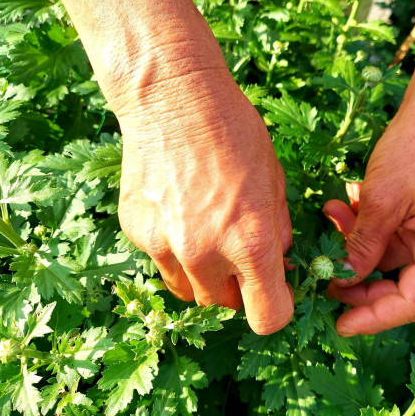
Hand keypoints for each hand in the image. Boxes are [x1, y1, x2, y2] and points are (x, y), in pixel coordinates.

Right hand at [116, 67, 293, 334]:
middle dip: (237, 291)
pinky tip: (179, 211)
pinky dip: (175, 251)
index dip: (276, 308)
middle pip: (223, 308)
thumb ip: (277, 231)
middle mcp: (204, 254)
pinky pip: (162, 261)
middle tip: (240, 259)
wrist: (172, 98)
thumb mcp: (274, 180)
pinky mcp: (136, 233)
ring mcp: (164, 246)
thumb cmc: (235, 132)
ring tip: (207, 235)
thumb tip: (278, 262)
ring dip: (204, 277)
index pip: (268, 317)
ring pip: (188, 291)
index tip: (275, 291)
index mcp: (250, 241)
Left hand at [322, 94, 414, 335]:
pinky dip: (360, 230)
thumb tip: (339, 283)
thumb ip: (361, 245)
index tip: (339, 325)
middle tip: (320, 277)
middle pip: (399, 286)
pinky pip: (384, 239)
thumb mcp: (381, 199)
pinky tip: (341, 207)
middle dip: (356, 282)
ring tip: (330, 216)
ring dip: (353, 247)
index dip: (374, 317)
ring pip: (385, 262)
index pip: (413, 301)